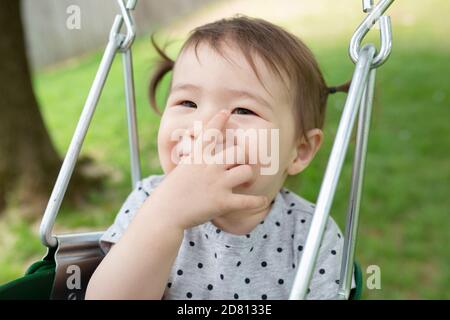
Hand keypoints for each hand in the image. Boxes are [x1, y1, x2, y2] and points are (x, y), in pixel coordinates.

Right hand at [145, 109, 268, 229]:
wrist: (165, 212)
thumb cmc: (171, 191)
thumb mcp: (181, 168)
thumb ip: (194, 160)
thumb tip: (199, 152)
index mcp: (198, 157)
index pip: (210, 132)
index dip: (219, 120)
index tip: (226, 112)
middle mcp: (210, 166)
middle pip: (239, 151)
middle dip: (244, 157)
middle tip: (243, 164)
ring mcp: (217, 184)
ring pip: (246, 171)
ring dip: (249, 178)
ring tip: (247, 183)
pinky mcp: (222, 202)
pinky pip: (247, 201)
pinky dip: (257, 201)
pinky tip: (262, 200)